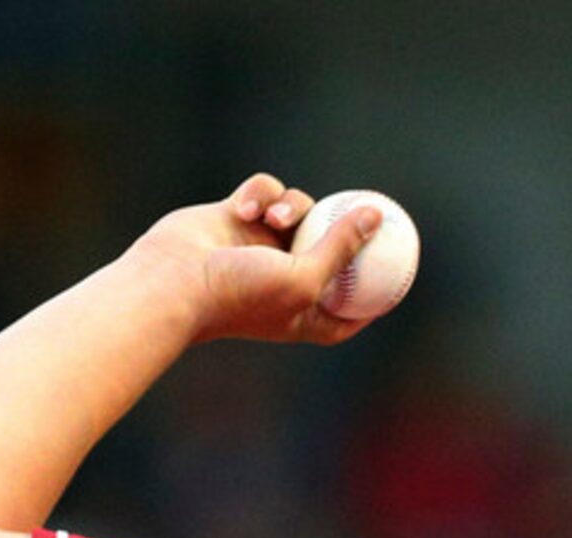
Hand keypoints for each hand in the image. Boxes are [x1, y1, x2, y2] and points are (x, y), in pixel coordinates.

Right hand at [130, 172, 387, 348]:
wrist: (173, 281)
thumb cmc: (239, 294)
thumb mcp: (304, 277)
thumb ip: (341, 248)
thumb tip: (375, 216)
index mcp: (303, 312)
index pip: (349, 311)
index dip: (374, 297)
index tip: (398, 278)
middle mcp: (284, 279)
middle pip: (330, 252)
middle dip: (343, 232)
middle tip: (366, 210)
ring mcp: (259, 246)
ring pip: (298, 209)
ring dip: (292, 205)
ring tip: (272, 218)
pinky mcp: (235, 217)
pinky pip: (263, 191)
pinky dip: (260, 193)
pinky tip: (246, 207)